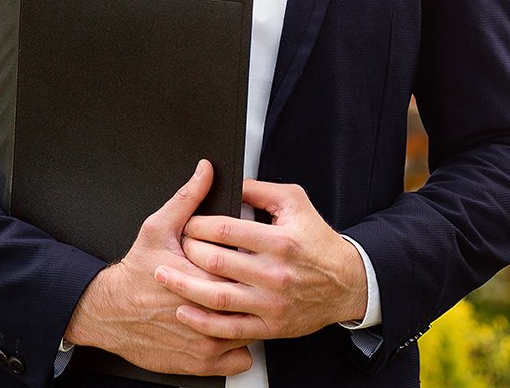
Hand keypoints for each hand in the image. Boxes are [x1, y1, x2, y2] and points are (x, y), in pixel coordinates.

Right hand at [64, 160, 254, 376]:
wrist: (109, 313)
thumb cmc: (135, 270)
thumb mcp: (158, 227)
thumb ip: (188, 198)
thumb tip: (207, 170)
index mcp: (203, 277)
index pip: (247, 269)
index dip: (253, 261)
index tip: (255, 255)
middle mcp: (209, 313)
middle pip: (253, 299)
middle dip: (255, 289)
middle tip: (254, 279)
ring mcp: (207, 342)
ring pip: (252, 328)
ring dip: (250, 317)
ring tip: (243, 301)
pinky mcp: (201, 363)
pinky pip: (241, 356)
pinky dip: (239, 344)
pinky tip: (231, 327)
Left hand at [156, 179, 367, 341]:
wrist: (346, 282)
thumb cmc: (317, 240)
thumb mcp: (295, 202)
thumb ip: (260, 190)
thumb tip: (230, 181)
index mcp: (279, 240)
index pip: (226, 229)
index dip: (198, 225)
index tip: (188, 223)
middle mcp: (274, 272)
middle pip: (216, 261)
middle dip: (188, 251)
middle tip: (176, 246)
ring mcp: (271, 302)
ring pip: (217, 296)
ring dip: (184, 286)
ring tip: (164, 275)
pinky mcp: (270, 326)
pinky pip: (229, 328)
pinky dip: (203, 322)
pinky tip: (185, 311)